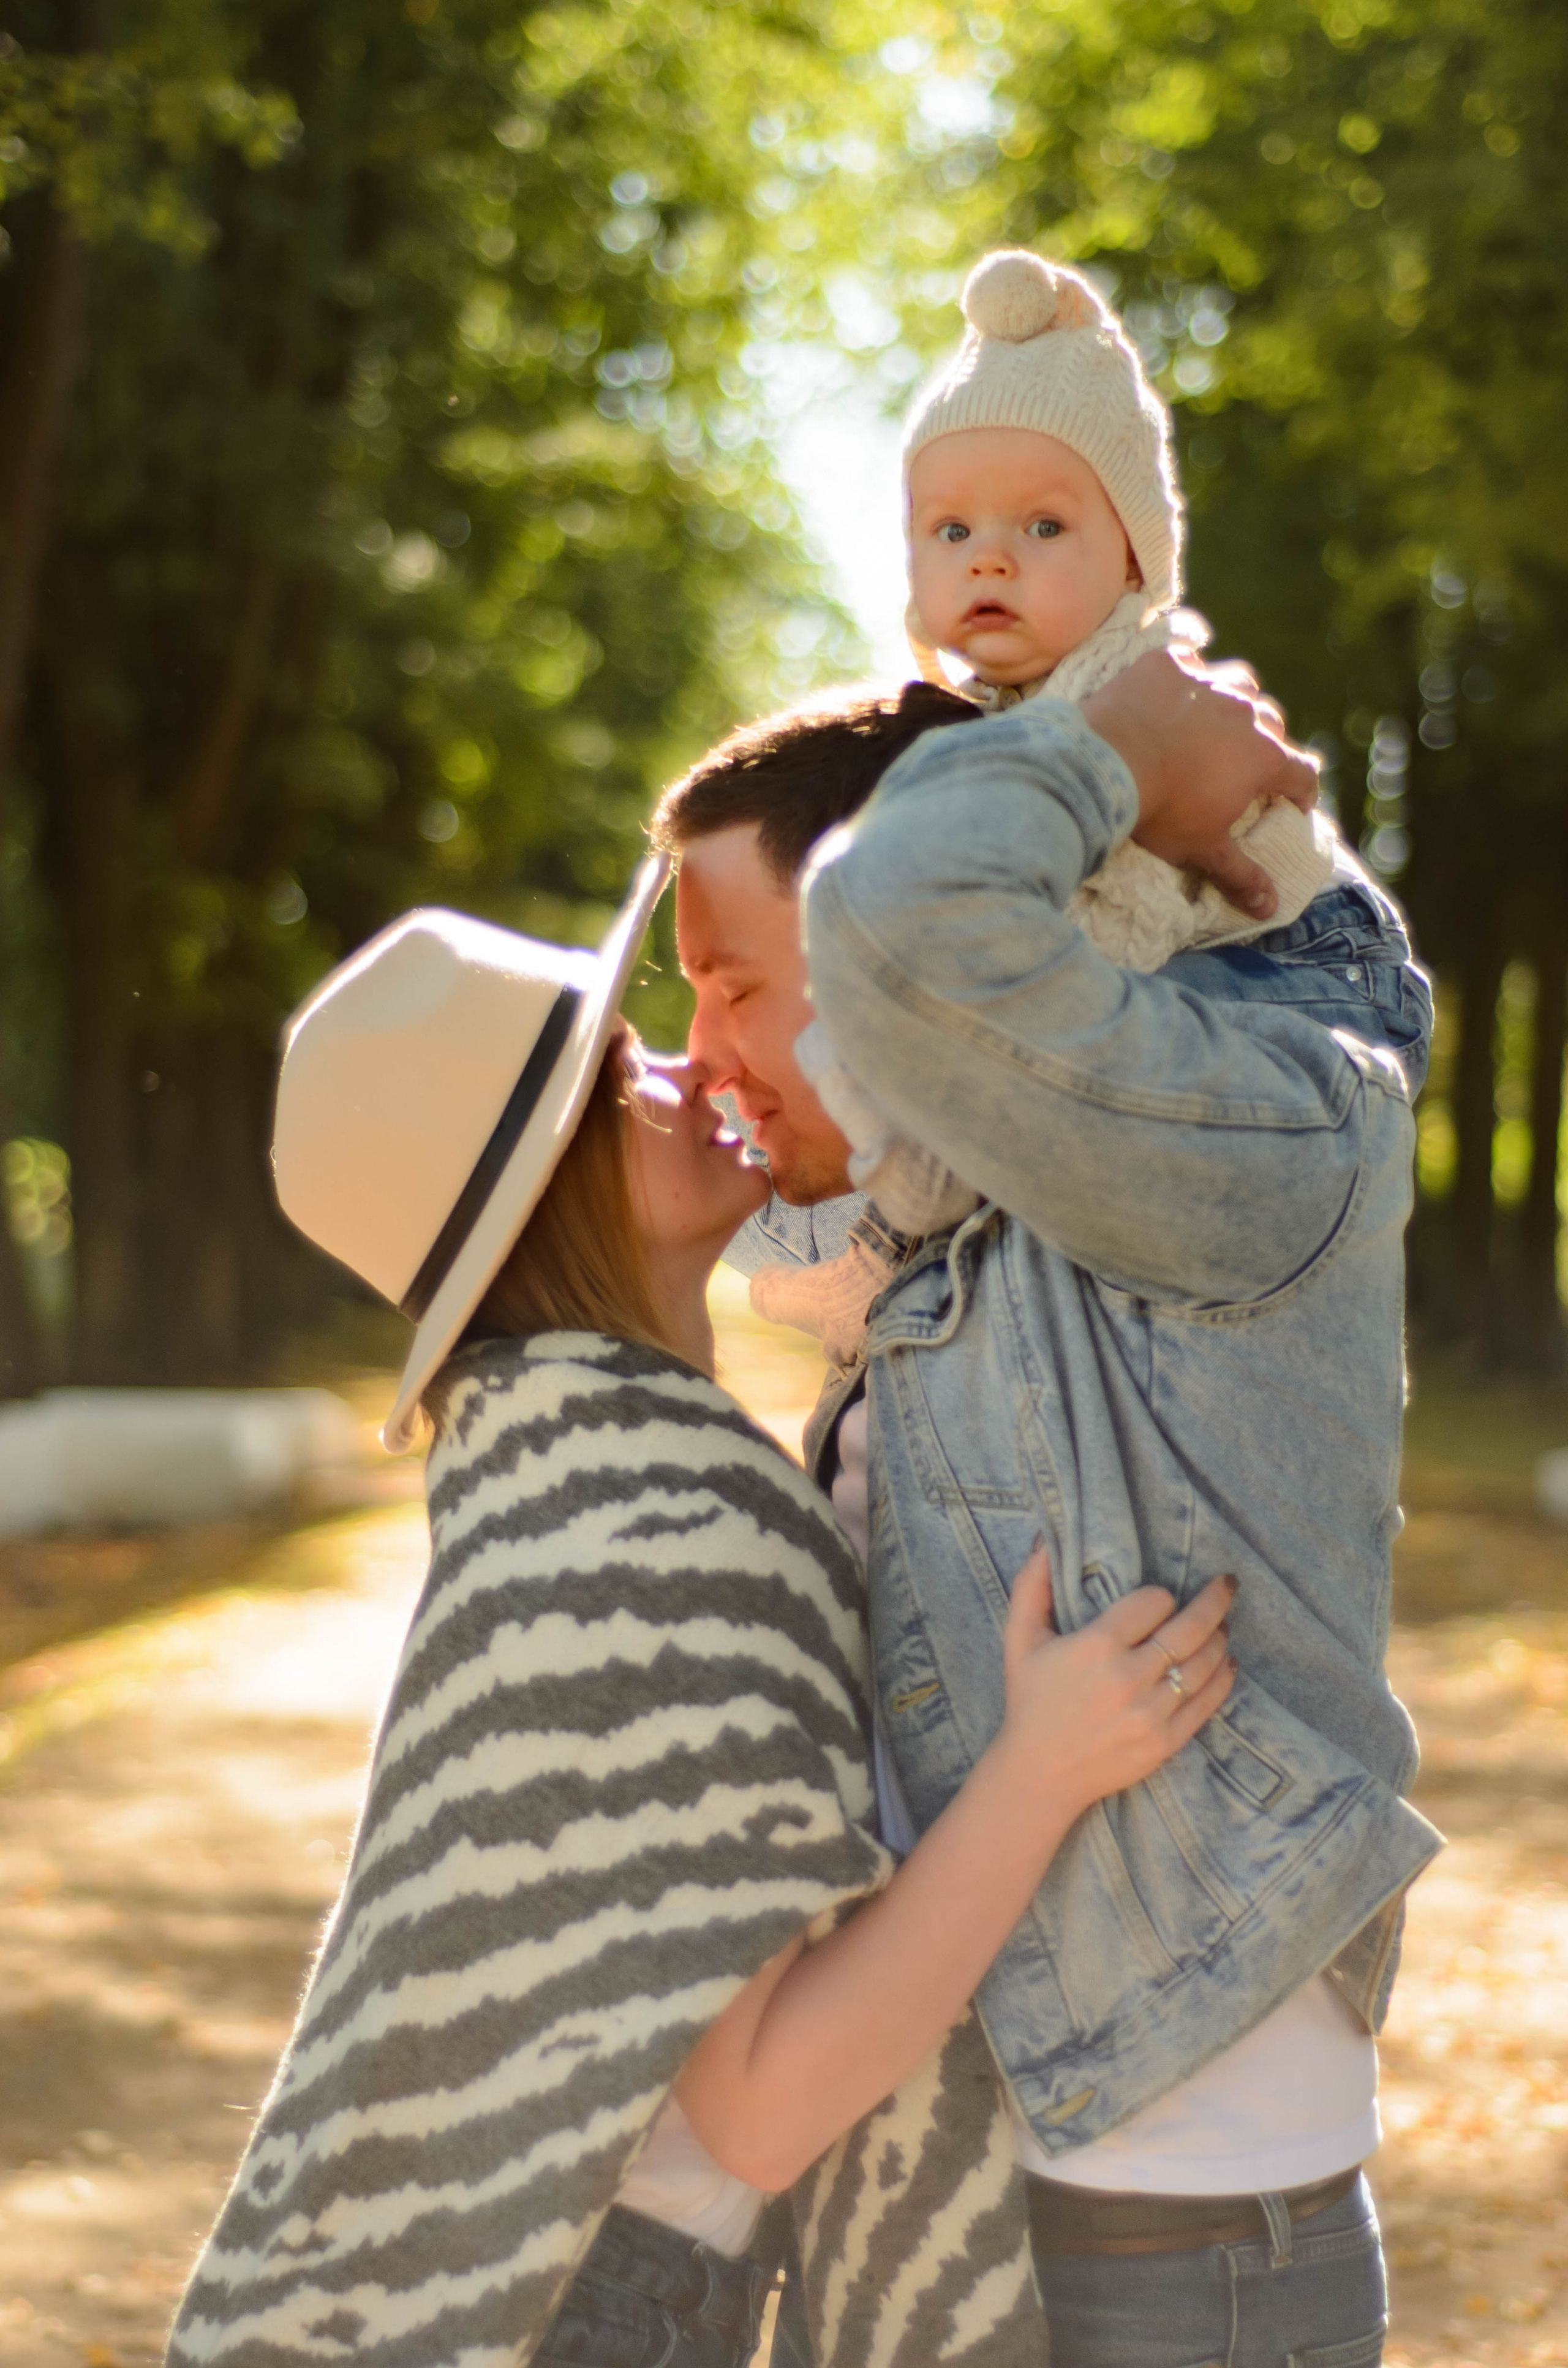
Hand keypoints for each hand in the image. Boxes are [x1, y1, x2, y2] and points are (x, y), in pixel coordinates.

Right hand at [997, 1546, 1235, 1821]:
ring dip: (1219, 1637)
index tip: (1157, 1599)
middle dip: (1214, 1601)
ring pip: (1204, 1663)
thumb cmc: (1030, 1700)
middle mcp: (1128, 1678)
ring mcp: (1151, 1713)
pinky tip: (1226, 1661)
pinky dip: (1223, 1678)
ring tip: (1221, 1624)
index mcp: (1096, 1646)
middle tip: (1226, 1585)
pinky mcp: (1166, 1742)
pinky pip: (1208, 1703)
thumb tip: (1045, 1539)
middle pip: (1190, 1629)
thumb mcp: (1019, 1638)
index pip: (1152, 1602)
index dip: (1159, 1596)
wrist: (1039, 1774)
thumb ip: (1031, 1584)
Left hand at [1081, 648, 1318, 921]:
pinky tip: (1176, 685)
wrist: (1103, 763)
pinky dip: (1188, 674)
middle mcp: (1245, 711)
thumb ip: (1240, 875)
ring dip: (1239, 700)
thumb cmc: (1159, 811)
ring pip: (1241, 683)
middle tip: (1249, 763)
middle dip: (1269, 742)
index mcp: (1262, 757)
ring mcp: (1208, 681)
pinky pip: (1191, 659)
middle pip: (1274, 723)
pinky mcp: (1169, 663)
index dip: (1303, 791)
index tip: (1295, 804)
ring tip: (1222, 717)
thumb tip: (1271, 907)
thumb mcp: (1201, 850)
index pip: (1302, 773)